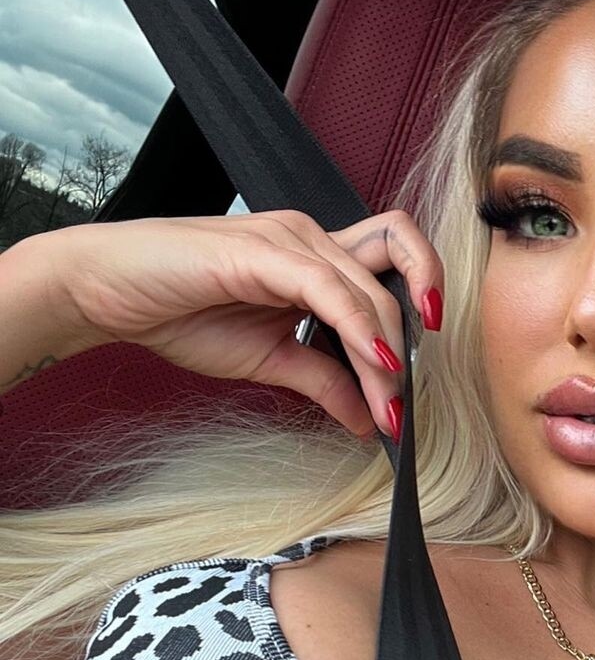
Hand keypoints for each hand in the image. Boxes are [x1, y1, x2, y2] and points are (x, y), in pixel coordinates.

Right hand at [50, 208, 443, 440]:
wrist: (108, 292)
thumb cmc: (180, 313)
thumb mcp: (270, 362)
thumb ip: (324, 382)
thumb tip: (367, 420)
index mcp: (318, 259)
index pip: (394, 267)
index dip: (420, 309)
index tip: (416, 377)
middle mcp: (312, 239)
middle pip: (400, 259)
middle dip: (417, 330)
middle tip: (407, 395)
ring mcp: (290, 239)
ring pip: (370, 285)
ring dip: (388, 352)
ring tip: (390, 404)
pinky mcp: (263, 252)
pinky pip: (329, 289)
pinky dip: (359, 328)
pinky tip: (374, 365)